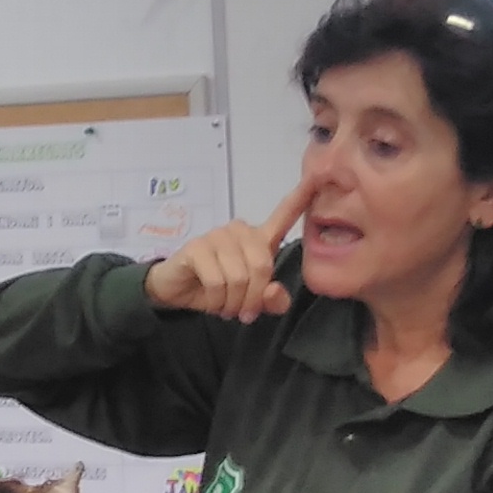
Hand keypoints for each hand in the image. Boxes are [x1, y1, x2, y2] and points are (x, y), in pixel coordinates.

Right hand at [141, 183, 312, 322]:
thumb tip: (273, 291)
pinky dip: (216, 300)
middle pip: (262, 266)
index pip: (283, 215)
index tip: (315, 180)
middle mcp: (240, 230)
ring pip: (239, 277)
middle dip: (253, 298)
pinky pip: (216, 281)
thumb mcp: (250, 301)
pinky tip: (212, 301)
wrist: (177, 290)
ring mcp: (218, 235)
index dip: (300, 199)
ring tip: (225, 307)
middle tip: (243, 313)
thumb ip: (271, 300)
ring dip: (233, 302)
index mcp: (258, 239)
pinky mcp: (197, 246)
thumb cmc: (217, 290)